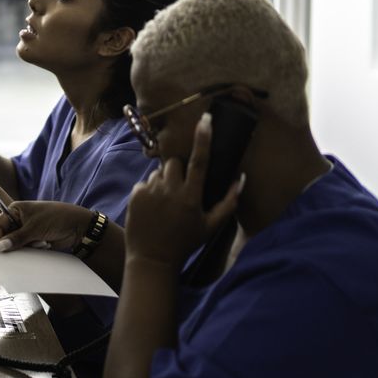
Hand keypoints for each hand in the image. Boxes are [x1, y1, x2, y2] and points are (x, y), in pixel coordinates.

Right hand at [0, 200, 92, 252]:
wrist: (77, 226)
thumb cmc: (55, 218)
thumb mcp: (34, 227)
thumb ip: (16, 238)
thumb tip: (0, 247)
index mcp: (15, 210)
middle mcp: (19, 220)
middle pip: (6, 236)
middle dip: (11, 245)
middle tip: (14, 253)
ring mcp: (27, 232)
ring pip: (16, 245)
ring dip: (24, 248)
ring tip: (38, 244)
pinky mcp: (35, 241)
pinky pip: (26, 250)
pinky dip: (31, 252)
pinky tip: (42, 246)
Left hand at [124, 112, 242, 267]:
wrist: (152, 258)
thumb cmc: (185, 242)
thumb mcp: (211, 226)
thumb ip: (228, 202)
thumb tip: (241, 178)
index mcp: (191, 197)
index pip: (199, 161)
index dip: (203, 138)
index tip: (205, 119)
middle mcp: (170, 190)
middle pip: (175, 163)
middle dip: (179, 172)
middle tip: (181, 191)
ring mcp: (151, 191)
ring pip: (160, 173)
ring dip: (164, 182)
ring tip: (165, 205)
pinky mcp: (135, 193)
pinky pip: (145, 182)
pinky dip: (150, 190)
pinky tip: (153, 208)